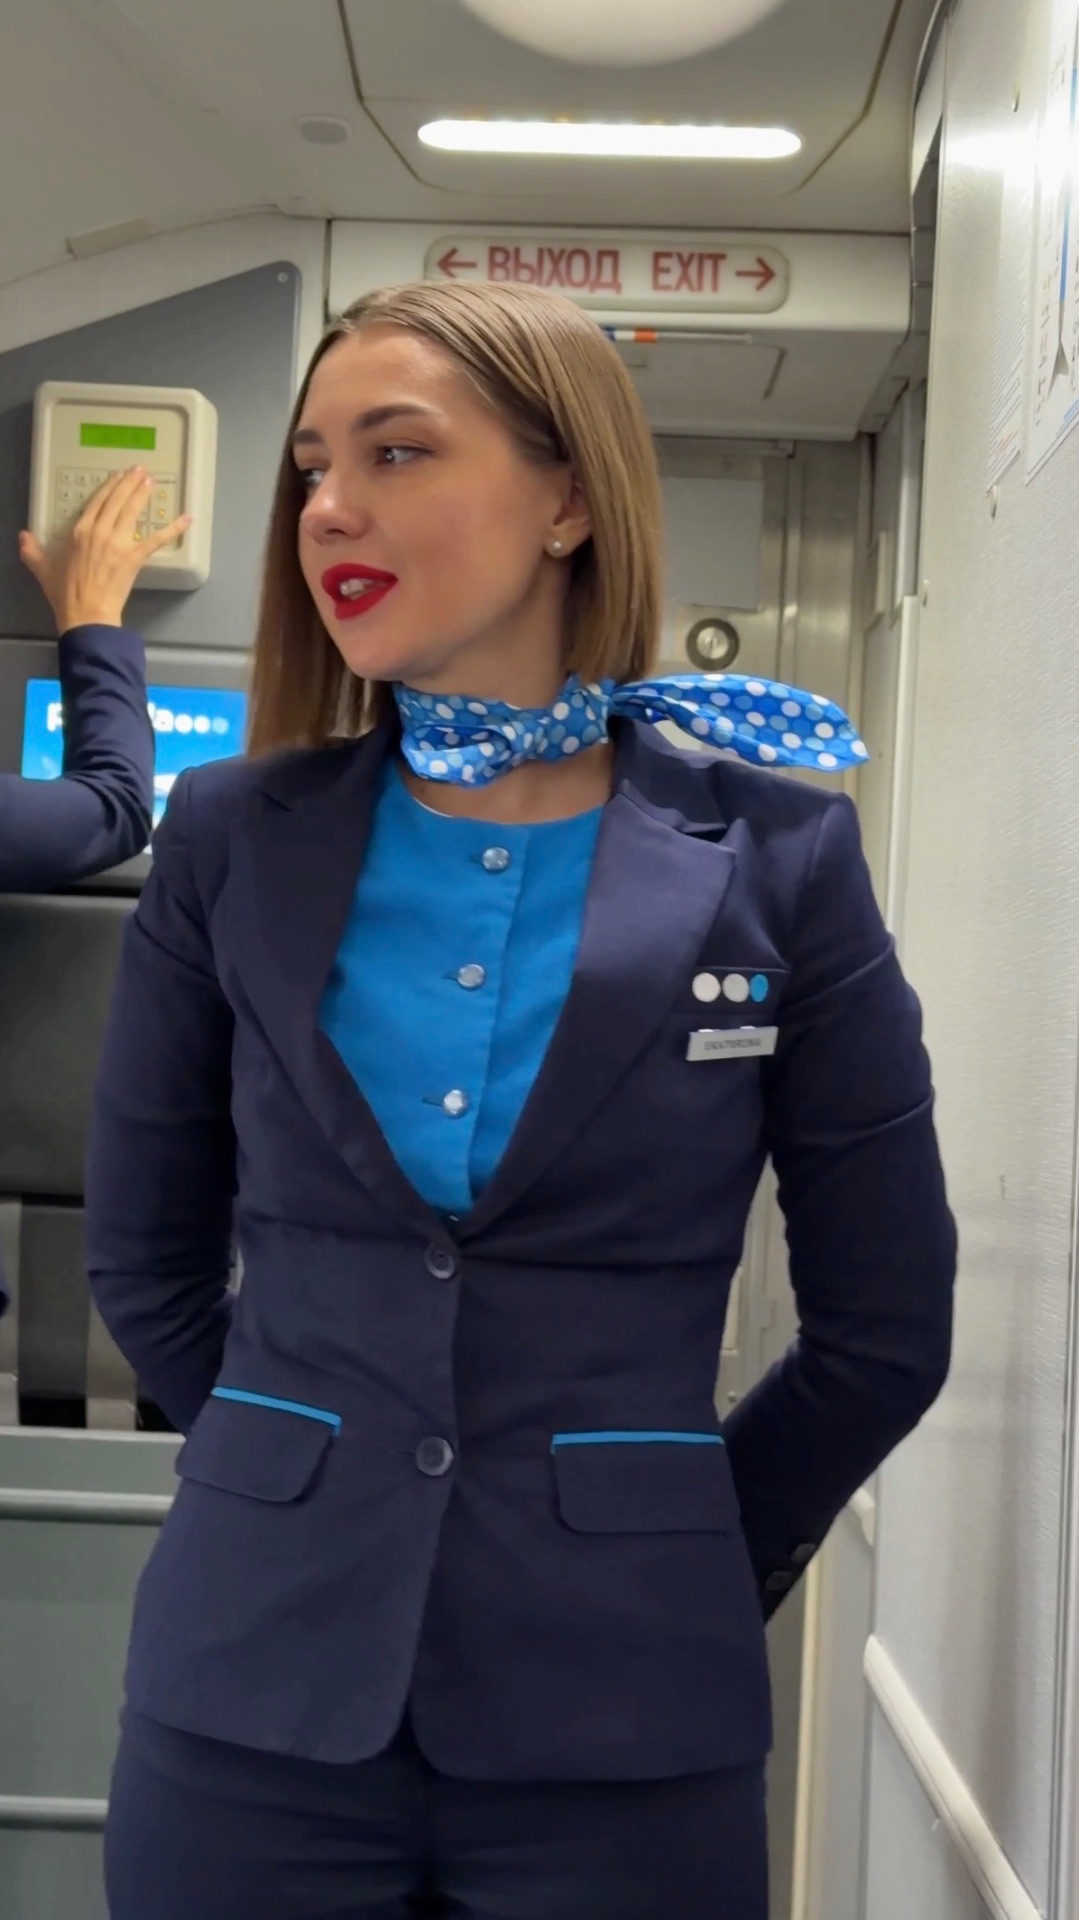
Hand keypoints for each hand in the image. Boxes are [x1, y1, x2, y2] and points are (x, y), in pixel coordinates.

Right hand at [18, 467, 192, 633]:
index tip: (118, 476)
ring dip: (143, 494)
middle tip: (140, 470)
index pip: (97, 502)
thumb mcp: (43, 569)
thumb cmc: (65, 593)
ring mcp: (118, 543)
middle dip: (129, 483)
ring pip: (132, 511)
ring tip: (152, 481)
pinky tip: (187, 519)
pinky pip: (156, 539)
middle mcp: (100, 531)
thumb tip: (23, 536)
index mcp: (80, 531)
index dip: (109, 487)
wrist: (86, 613)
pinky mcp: (135, 557)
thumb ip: (32, 550)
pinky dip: (173, 529)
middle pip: (117, 500)